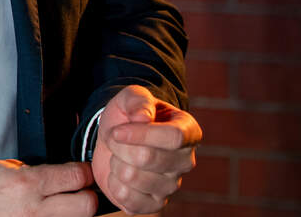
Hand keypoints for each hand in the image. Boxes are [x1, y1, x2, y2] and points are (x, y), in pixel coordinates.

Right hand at [0, 159, 96, 216]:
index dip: (85, 172)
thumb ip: (36, 170)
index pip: (75, 177)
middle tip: (80, 190)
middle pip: (86, 205)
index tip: (85, 172)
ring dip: (73, 210)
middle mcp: (35, 208)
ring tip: (62, 204)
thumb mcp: (6, 167)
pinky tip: (48, 213)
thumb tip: (62, 174)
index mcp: (27, 183)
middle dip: (87, 195)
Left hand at [92, 85, 202, 213]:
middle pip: (148, 158)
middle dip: (119, 146)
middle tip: (113, 139)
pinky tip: (118, 175)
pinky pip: (129, 200)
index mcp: (187, 131)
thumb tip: (143, 118)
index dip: (141, 134)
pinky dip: (113, 185)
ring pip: (133, 178)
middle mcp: (185, 160)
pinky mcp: (156, 204)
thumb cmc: (128, 116)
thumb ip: (138, 100)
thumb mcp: (130, 97)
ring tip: (118, 155)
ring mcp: (172, 185)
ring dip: (115, 163)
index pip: (173, 137)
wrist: (116, 140)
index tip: (117, 130)